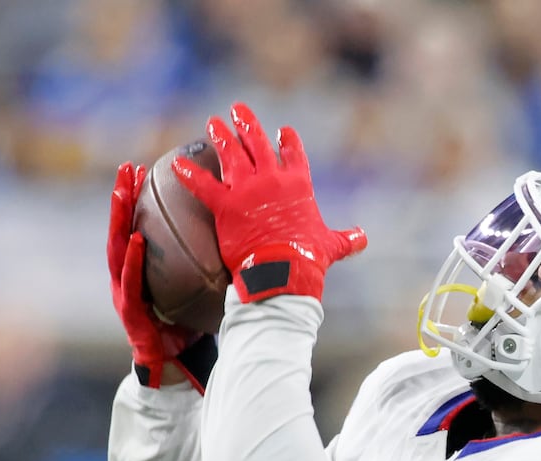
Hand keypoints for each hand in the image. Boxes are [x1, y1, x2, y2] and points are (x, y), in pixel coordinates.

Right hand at [107, 162, 214, 390]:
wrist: (175, 370)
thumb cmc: (187, 328)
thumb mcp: (196, 288)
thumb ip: (203, 262)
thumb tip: (237, 231)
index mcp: (140, 271)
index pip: (137, 226)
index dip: (136, 198)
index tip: (142, 169)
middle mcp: (126, 278)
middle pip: (121, 230)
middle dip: (121, 198)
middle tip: (127, 169)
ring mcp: (124, 295)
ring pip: (117, 250)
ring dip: (118, 220)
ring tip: (121, 193)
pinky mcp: (129, 313)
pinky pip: (130, 282)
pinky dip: (132, 260)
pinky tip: (137, 239)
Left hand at [171, 101, 365, 303]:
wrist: (283, 270)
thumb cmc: (308, 258)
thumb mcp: (332, 245)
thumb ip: (346, 238)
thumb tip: (364, 238)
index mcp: (298, 184)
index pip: (294, 155)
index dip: (288, 141)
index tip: (283, 131)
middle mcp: (272, 179)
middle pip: (258, 144)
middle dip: (247, 124)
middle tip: (238, 109)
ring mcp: (246, 189)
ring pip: (231, 155)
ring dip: (221, 136)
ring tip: (213, 123)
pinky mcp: (225, 205)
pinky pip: (203, 185)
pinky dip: (189, 173)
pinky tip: (177, 163)